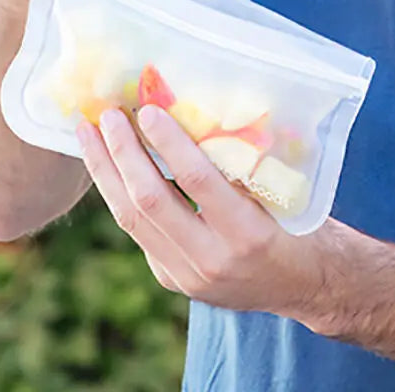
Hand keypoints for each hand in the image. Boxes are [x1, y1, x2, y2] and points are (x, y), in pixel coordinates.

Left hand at [77, 106, 341, 324]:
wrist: (304, 285)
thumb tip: (199, 113)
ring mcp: (186, 276)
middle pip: (150, 202)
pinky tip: (109, 165)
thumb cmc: (302, 223)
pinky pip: (138, 232)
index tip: (149, 109)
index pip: (197, 181)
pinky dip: (120, 194)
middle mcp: (212, 260)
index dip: (169, 143)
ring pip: (131, 220)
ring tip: (89, 134)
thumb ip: (243, 166)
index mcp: (247, 233)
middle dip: (121, 153)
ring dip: (106, 173)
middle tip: (107, 114)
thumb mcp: (282, 194)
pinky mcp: (171, 279)